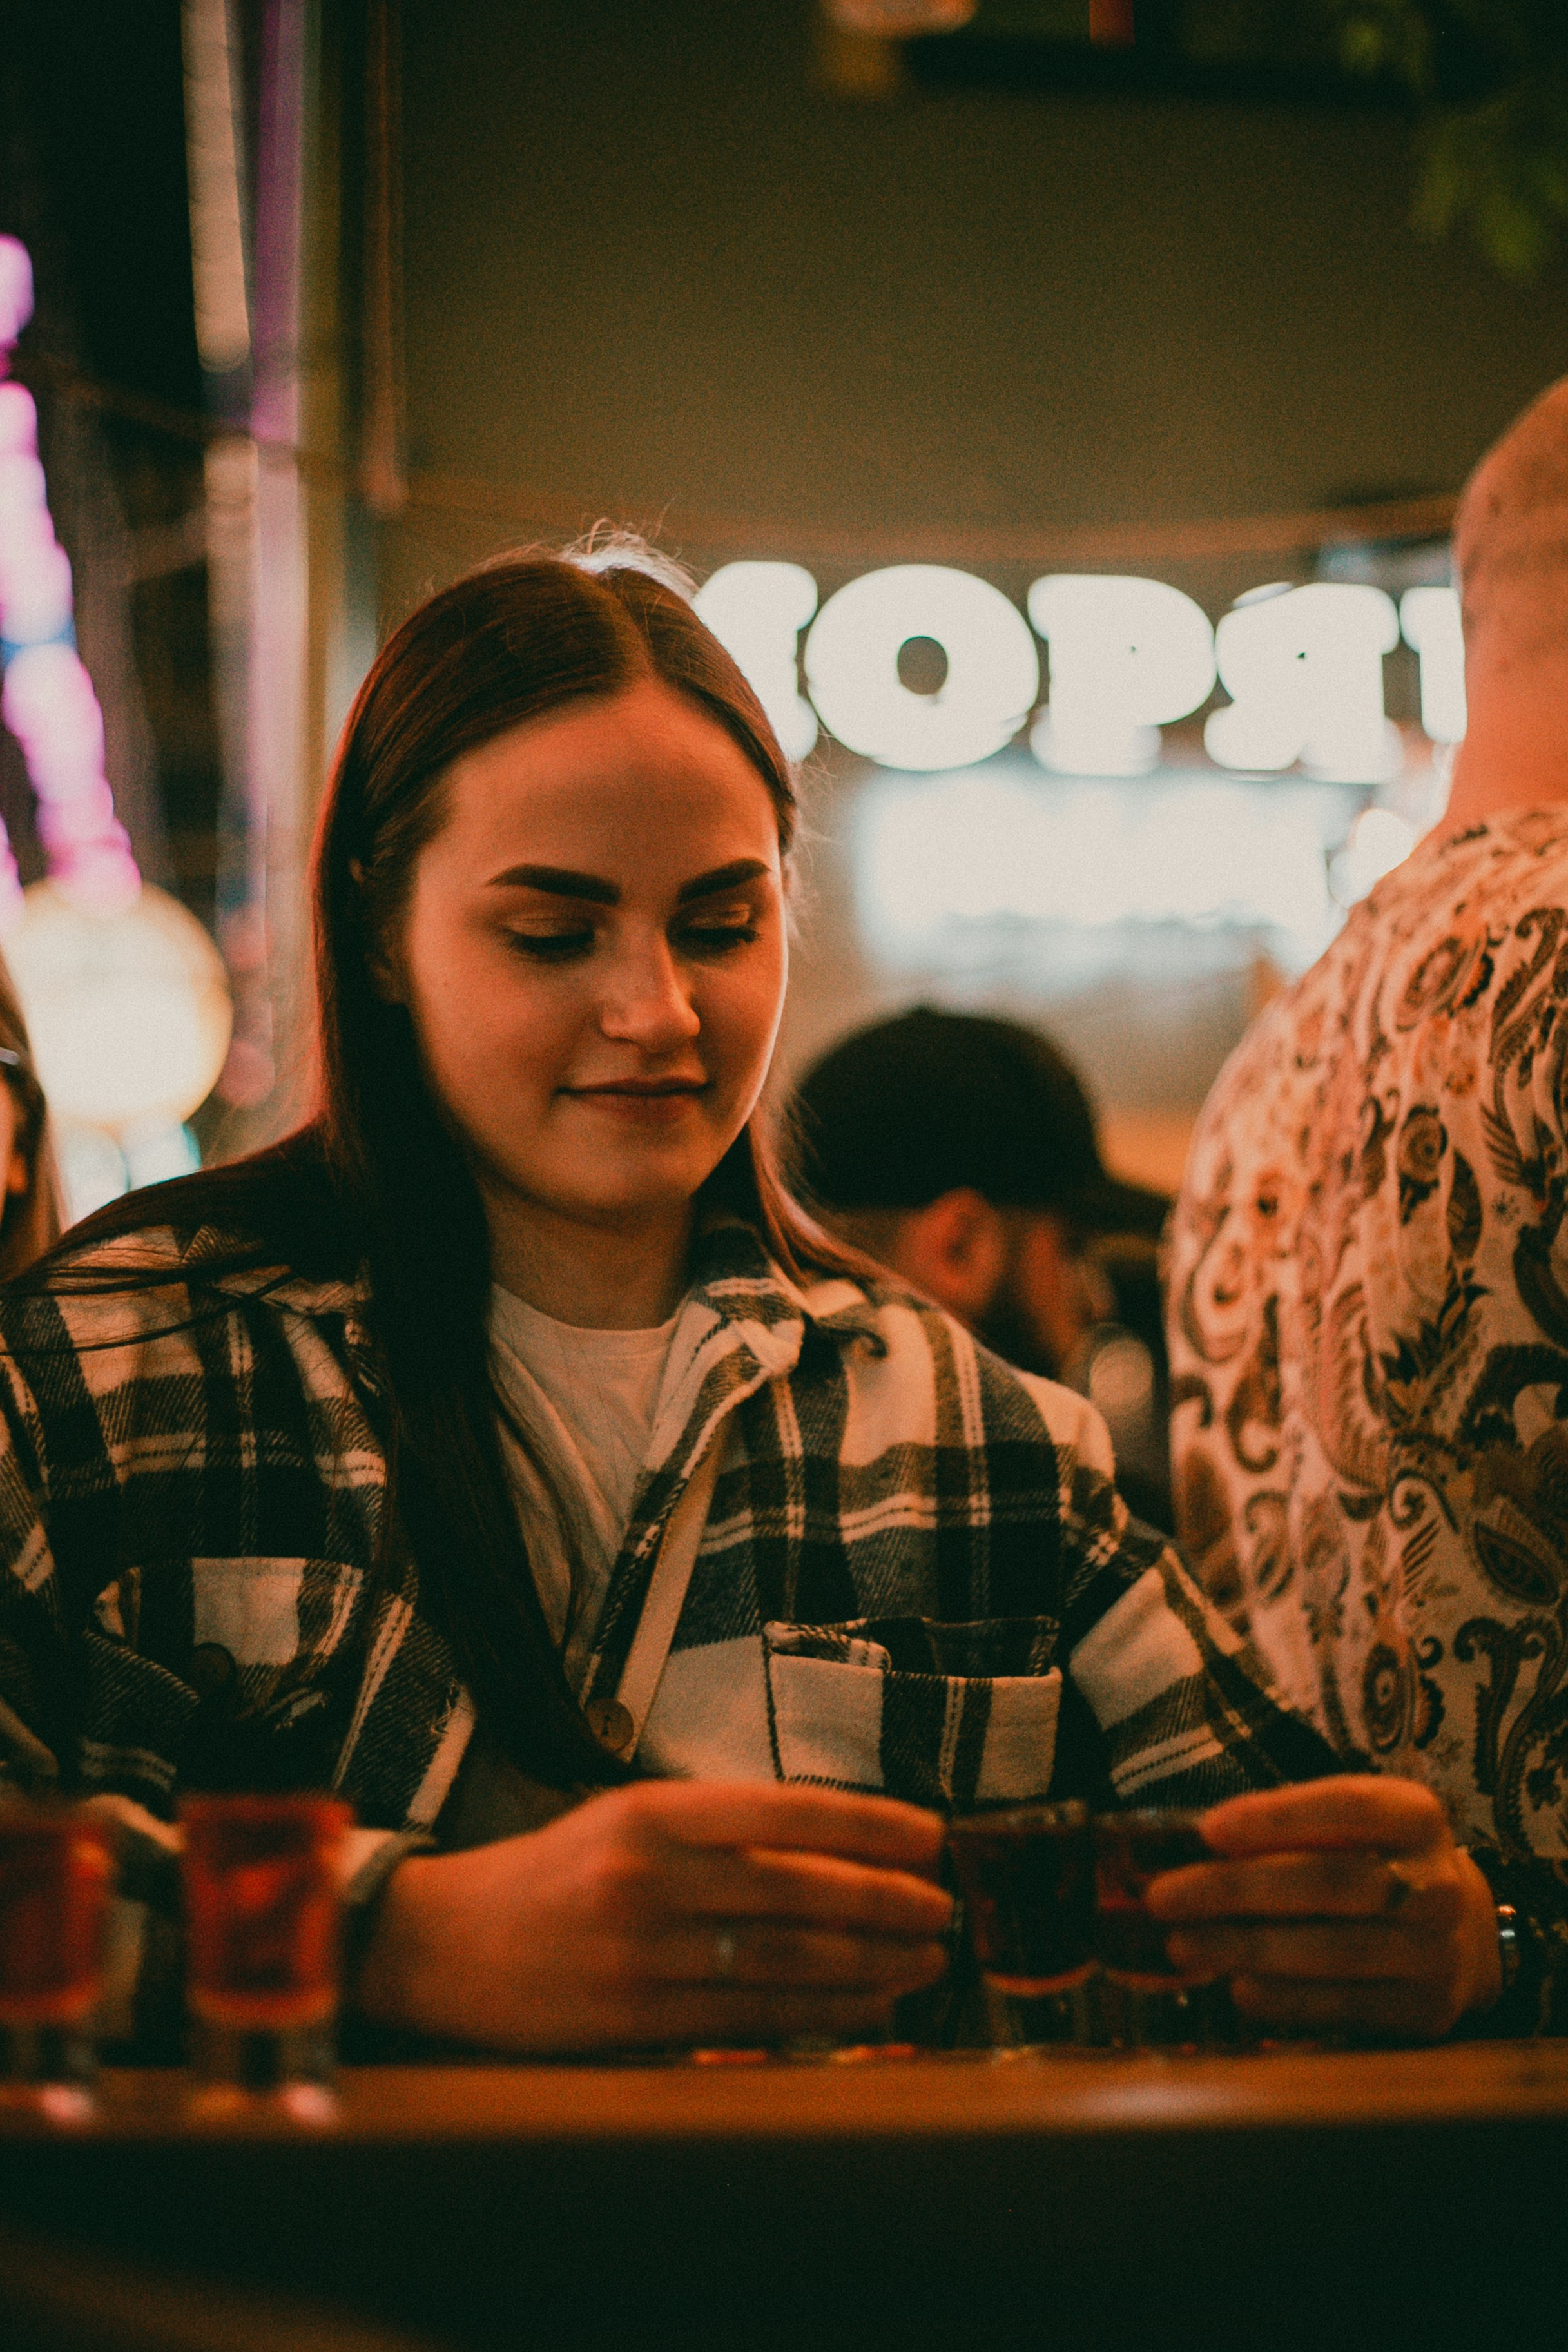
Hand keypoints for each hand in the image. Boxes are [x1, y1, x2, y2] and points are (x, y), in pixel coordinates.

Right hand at [357, 1779, 951, 2053]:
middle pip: (799, 1890)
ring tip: (928, 1958)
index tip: (930, 1837)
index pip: (786, 1811)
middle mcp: (651, 1878)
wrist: (447, 1946)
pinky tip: (873, 2004)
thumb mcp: (627, 1816)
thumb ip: (718, 1828)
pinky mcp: (639, 2022)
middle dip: (887, 1901)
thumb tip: (836, 1844)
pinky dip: (825, 2012)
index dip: (869, 1826)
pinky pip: (754, 2016)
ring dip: (873, 1962)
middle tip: (944, 1908)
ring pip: (787, 1959)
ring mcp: (645, 1955)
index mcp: (652, 1813)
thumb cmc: (555, 1872)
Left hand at [1145, 1776, 1502, 2040]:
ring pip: (1333, 1951)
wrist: (1464, 1936)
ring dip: (1247, 1948)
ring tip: (1182, 1945)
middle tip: (1164, 1896)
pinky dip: (1285, 2001)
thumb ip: (1290, 1828)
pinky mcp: (1426, 2012)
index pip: (1347, 1806)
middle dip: (1237, 1890)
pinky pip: (1346, 2007)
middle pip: (1330, 1882)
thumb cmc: (1375, 1864)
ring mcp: (1438, 1953)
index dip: (1276, 1817)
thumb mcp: (1353, 1826)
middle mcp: (1437, 1884)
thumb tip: (1194, 1845)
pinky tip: (1237, 1989)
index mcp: (1417, 1817)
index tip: (1207, 1830)